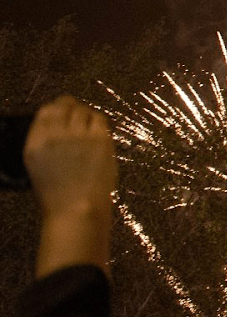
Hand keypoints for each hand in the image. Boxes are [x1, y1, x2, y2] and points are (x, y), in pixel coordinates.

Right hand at [24, 95, 117, 276]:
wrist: (77, 209)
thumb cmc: (57, 195)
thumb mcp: (39, 167)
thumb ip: (46, 144)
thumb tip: (58, 127)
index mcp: (35, 144)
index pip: (45, 112)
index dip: (56, 107)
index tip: (61, 108)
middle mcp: (55, 135)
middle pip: (65, 107)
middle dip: (71, 107)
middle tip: (76, 112)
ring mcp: (78, 136)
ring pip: (83, 111)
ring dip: (85, 113)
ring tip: (86, 122)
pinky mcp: (100, 139)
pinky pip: (99, 119)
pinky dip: (98, 120)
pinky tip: (97, 127)